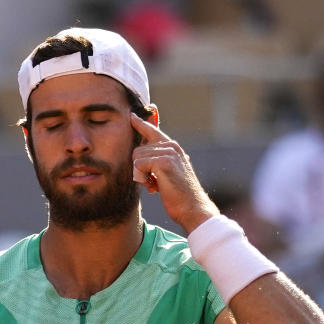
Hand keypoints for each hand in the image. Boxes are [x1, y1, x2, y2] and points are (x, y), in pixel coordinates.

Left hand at [130, 114, 217, 233]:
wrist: (192, 208)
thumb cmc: (178, 194)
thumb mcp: (167, 173)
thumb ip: (157, 161)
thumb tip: (139, 158)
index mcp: (172, 147)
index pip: (152, 130)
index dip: (140, 123)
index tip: (131, 115)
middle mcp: (171, 146)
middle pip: (137, 150)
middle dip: (140, 169)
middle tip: (154, 182)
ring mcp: (169, 152)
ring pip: (136, 157)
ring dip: (141, 175)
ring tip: (156, 184)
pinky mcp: (164, 162)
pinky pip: (139, 166)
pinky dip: (142, 179)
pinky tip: (155, 187)